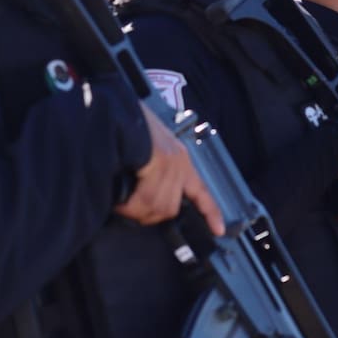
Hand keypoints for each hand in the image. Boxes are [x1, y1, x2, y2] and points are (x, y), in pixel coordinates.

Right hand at [114, 105, 224, 235]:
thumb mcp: (147, 148)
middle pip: (170, 207)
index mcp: (179, 158)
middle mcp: (179, 161)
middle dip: (148, 214)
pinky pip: (145, 199)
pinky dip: (129, 206)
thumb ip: (150, 170)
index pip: (201, 191)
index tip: (219, 230)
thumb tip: (142, 198)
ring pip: (157, 206)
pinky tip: (119, 202)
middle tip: (128, 209)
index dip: (210, 212)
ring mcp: (170, 162)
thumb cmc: (128, 125)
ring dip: (135, 210)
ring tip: (120, 204)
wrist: (120, 108)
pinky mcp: (159, 161)